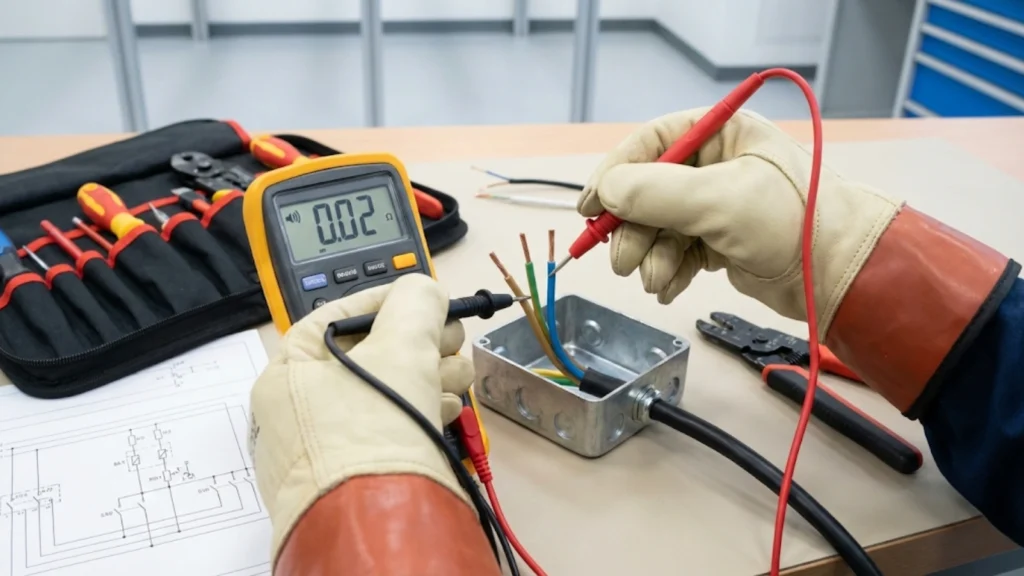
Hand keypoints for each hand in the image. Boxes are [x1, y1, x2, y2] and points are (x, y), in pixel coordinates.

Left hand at [248, 274, 473, 560]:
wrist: (383, 523)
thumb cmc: (372, 436)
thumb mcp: (400, 349)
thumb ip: (415, 304)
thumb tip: (423, 290)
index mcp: (289, 375)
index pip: (337, 317)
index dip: (387, 302)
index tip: (424, 299)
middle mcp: (304, 412)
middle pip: (372, 354)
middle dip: (419, 343)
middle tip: (448, 340)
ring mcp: (334, 447)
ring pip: (390, 391)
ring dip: (430, 376)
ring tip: (453, 381)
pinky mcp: (365, 474)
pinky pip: (397, 426)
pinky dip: (424, 412)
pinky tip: (445, 411)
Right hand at [578, 108, 901, 335]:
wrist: (840, 273)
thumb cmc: (795, 221)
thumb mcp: (719, 199)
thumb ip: (655, 192)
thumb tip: (606, 190)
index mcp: (721, 134)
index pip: (651, 143)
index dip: (615, 173)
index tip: (591, 204)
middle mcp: (716, 165)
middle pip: (647, 191)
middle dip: (632, 227)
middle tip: (624, 257)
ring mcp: (717, 205)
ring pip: (658, 226)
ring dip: (649, 255)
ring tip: (656, 277)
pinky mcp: (720, 241)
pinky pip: (675, 251)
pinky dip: (667, 270)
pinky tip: (668, 284)